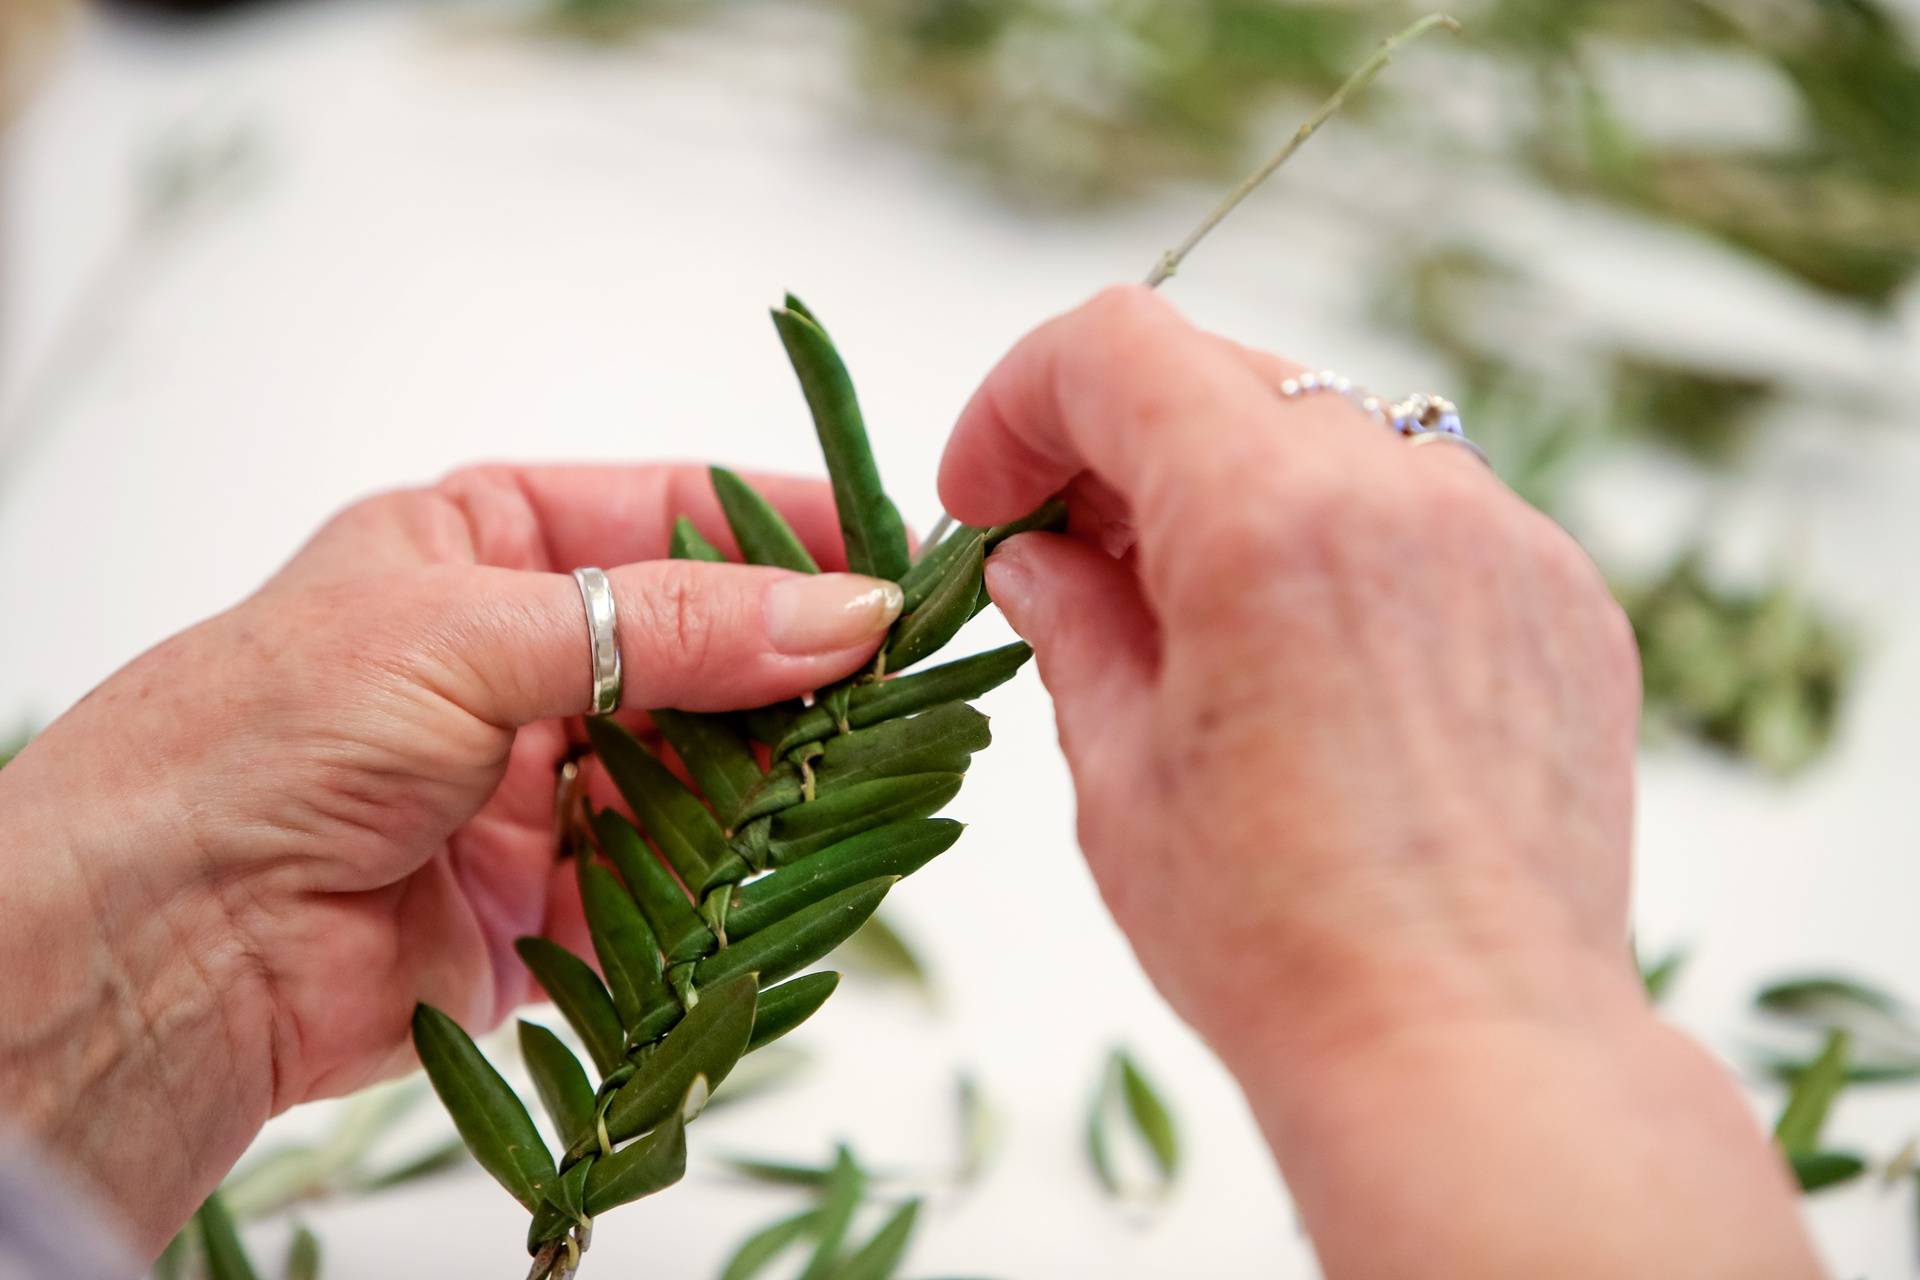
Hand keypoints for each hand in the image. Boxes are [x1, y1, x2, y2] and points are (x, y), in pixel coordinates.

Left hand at [0, 464, 901, 1252]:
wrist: (158, 945)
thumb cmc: (265, 737)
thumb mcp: (471, 634)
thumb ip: (670, 626)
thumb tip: (842, 614)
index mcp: (478, 549)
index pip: (666, 516)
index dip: (781, 529)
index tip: (893, 554)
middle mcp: (516, 660)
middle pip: (698, 647)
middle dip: (795, 664)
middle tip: (904, 675)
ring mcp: (535, 783)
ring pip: (696, 765)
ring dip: (773, 773)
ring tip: (872, 768)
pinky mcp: (545, 900)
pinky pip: (669, 881)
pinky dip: (731, 878)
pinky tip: (796, 862)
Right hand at [940, 287, 1819, 1277]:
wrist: (1471, 1052)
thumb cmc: (1278, 942)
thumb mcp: (1118, 772)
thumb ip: (1072, 623)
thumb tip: (1039, 558)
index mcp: (1266, 520)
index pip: (1114, 348)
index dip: (1018, 402)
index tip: (984, 494)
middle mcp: (1403, 490)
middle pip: (1222, 375)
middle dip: (1118, 444)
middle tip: (1068, 555)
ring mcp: (1502, 536)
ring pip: (1329, 430)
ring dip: (1232, 484)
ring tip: (1194, 613)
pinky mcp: (1561, 597)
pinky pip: (1427, 507)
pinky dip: (1342, 540)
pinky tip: (1313, 656)